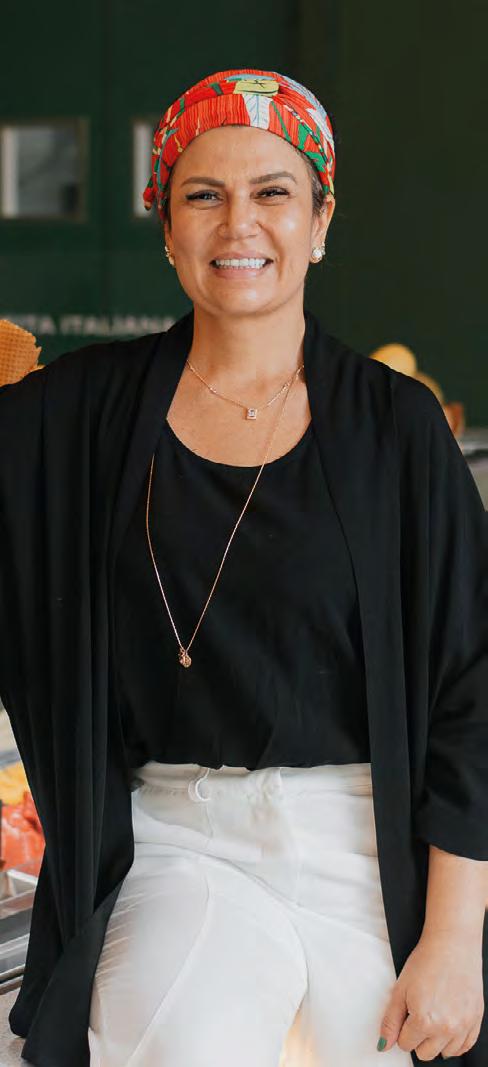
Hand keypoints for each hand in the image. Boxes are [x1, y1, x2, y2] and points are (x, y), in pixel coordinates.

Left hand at [376, 930, 484, 1058]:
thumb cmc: (426, 962)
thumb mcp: (400, 989)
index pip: (406, 1044)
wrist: (452, 943)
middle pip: (425, 1053)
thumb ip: (390, 1021)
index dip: (403, 1029)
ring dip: (437, 1040)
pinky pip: (465, 1046)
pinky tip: (449, 1024)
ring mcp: (463, 1025)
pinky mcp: (476, 1019)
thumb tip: (383, 1045)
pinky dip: (455, 1041)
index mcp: (424, 1021)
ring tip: (435, 1015)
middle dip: (418, 1038)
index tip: (407, 1013)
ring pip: (445, 1052)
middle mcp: (446, 1028)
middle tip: (419, 1013)